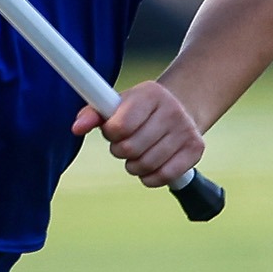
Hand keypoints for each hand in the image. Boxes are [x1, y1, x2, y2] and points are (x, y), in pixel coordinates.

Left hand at [71, 81, 204, 187]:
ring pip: (146, 165)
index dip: (111, 133)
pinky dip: (150, 177)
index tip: (114, 130)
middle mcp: (172, 110)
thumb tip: (76, 128)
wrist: (181, 109)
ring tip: (137, 154)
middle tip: (125, 144)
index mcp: (150, 94)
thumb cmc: (141, 109)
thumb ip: (94, 114)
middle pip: (131, 148)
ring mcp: (186, 130)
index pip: (120, 125)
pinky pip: (163, 176)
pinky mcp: (196, 149)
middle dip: (121, 151)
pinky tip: (150, 165)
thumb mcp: (119, 104)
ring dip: (134, 165)